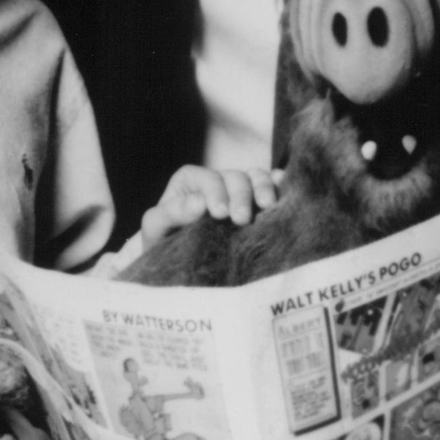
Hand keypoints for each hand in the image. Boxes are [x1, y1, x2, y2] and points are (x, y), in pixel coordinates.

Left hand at [140, 166, 281, 246]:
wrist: (179, 263)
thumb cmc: (163, 242)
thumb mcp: (156, 227)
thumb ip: (170, 213)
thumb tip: (199, 203)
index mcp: (190, 182)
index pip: (206, 178)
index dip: (215, 192)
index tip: (219, 213)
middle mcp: (217, 182)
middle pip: (234, 177)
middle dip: (240, 196)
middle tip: (241, 219)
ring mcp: (239, 190)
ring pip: (255, 177)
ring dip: (263, 189)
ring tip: (267, 206)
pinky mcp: (257, 202)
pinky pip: (271, 184)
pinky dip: (278, 183)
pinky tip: (282, 185)